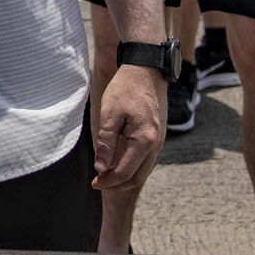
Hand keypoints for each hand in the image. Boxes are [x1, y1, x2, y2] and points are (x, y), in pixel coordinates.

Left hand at [93, 65, 165, 191]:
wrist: (146, 69)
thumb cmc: (126, 89)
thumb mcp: (109, 115)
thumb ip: (106, 144)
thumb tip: (101, 169)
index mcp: (144, 140)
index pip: (125, 172)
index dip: (108, 181)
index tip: (93, 182)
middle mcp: (156, 144)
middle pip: (138, 177)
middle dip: (117, 185)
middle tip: (99, 184)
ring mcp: (160, 140)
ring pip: (145, 170)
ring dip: (127, 178)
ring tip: (107, 177)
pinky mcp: (159, 135)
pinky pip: (148, 160)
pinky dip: (134, 167)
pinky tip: (120, 163)